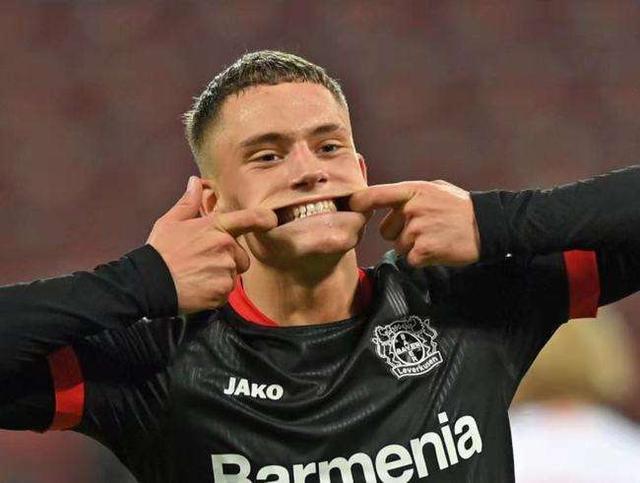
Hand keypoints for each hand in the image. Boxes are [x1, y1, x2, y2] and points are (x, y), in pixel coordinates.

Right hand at [147, 177, 276, 313]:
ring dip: (221, 277)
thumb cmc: (160, 251)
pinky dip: (215, 293)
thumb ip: (188, 202)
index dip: (265, 219)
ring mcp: (226, 270)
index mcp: (216, 227)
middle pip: (241, 257)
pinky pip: (226, 292)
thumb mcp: (171, 222)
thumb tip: (195, 182)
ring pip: (233, 275)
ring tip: (198, 275)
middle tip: (203, 262)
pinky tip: (198, 288)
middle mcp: (226, 247)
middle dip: (229, 261)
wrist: (148, 283)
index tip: (272, 220)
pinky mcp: (222, 292)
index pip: (250, 219)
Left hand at [349, 180, 479, 266]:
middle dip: (400, 233)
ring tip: (436, 238)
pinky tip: (439, 249)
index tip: (350, 207)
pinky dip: (422, 259)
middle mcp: (412, 208)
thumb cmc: (460, 207)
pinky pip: (410, 259)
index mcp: (413, 190)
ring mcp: (418, 229)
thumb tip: (385, 198)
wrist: (489, 224)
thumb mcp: (435, 189)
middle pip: (386, 230)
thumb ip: (409, 194)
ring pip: (399, 247)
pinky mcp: (424, 250)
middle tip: (425, 230)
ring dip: (413, 248)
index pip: (376, 194)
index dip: (359, 202)